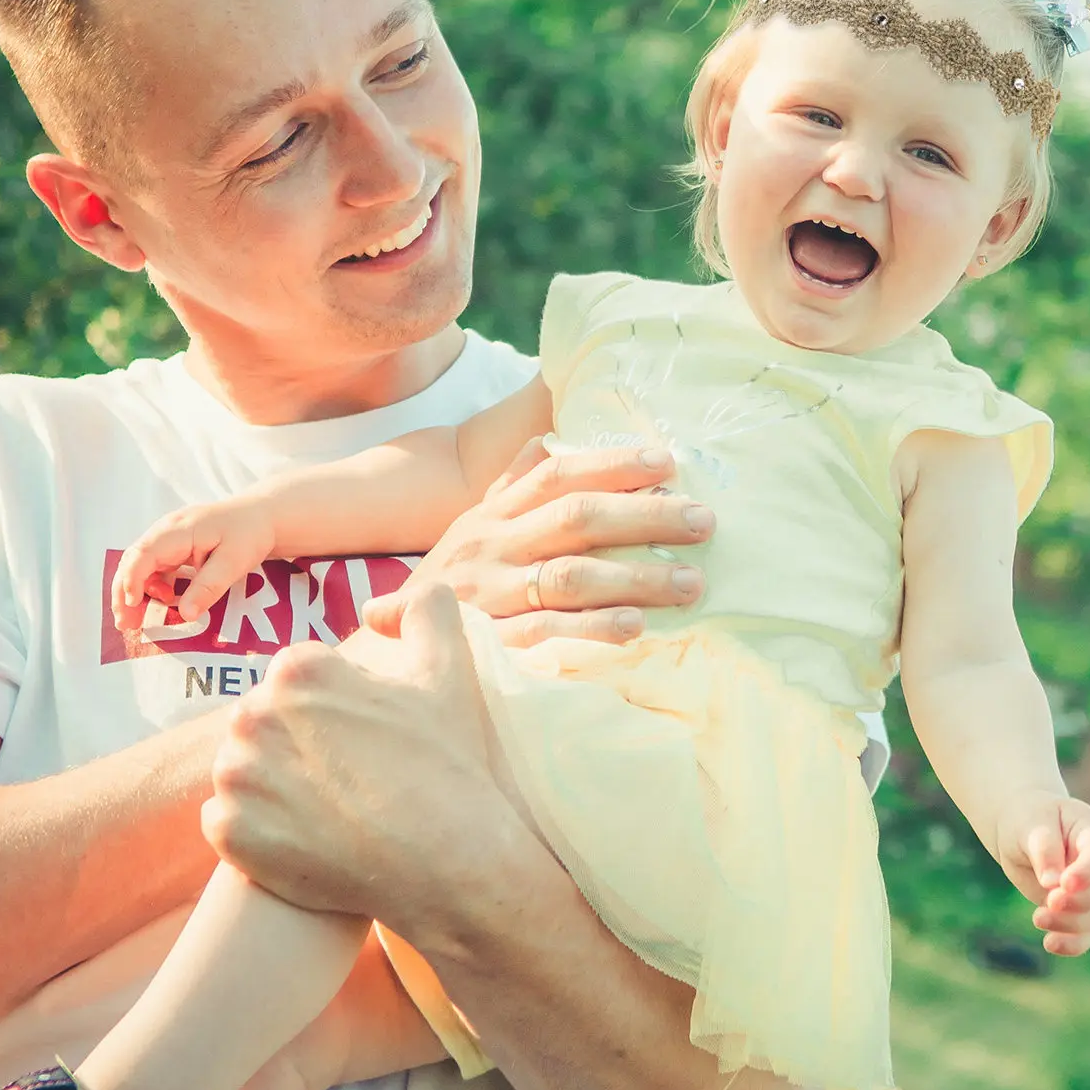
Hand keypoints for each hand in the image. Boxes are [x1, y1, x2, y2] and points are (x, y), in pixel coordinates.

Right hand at [112, 499, 277, 629]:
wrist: (262, 515)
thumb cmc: (250, 533)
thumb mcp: (234, 561)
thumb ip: (209, 587)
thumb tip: (185, 615)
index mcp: (178, 530)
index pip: (142, 554)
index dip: (131, 580)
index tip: (132, 605)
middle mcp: (166, 532)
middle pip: (133, 561)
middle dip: (124, 593)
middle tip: (127, 625)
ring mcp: (168, 539)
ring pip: (140, 566)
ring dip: (136, 592)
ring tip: (139, 621)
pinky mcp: (174, 547)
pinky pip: (153, 567)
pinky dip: (151, 586)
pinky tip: (163, 601)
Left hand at [202, 584, 536, 932]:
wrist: (448, 858)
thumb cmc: (449, 758)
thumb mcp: (451, 663)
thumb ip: (424, 606)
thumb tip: (373, 611)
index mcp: (299, 670)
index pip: (301, 677)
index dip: (340, 705)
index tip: (369, 735)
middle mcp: (255, 716)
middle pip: (268, 721)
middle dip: (302, 740)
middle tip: (354, 772)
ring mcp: (238, 780)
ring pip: (246, 768)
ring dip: (276, 782)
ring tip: (331, 803)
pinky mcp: (231, 836)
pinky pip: (228, 821)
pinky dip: (260, 829)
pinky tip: (308, 835)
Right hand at [361, 437, 715, 648]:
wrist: (385, 652)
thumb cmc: (449, 583)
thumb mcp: (472, 527)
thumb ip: (511, 484)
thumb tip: (548, 438)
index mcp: (493, 513)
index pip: (557, 475)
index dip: (612, 464)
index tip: (666, 462)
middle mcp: (493, 547)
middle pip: (576, 520)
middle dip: (644, 518)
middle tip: (703, 521)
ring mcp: (491, 596)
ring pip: (570, 576)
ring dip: (635, 579)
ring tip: (690, 582)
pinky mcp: (490, 645)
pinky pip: (546, 634)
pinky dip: (592, 630)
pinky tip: (635, 629)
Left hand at [994, 790, 1089, 956]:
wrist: (1022, 834)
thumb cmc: (1029, 821)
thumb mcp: (1031, 826)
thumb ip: (1044, 850)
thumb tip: (1052, 883)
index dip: (1088, 872)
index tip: (1065, 884)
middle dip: (1079, 901)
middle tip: (1049, 901)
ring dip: (1070, 923)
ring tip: (1037, 918)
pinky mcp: (1082, 911)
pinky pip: (1088, 933)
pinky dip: (1073, 943)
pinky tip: (1050, 944)